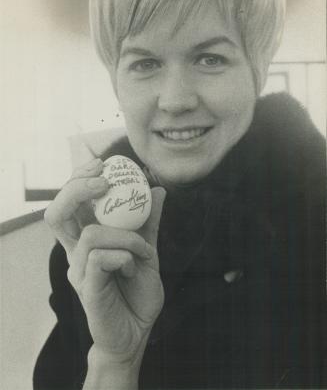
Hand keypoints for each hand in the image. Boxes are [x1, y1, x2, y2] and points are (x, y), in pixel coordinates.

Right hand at [44, 158, 165, 368]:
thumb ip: (149, 222)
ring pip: (89, 235)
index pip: (69, 202)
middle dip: (76, 189)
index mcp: (86, 238)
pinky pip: (101, 258)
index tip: (101, 164)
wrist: (139, 331)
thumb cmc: (137, 291)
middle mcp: (76, 252)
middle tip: (102, 182)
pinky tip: (134, 267)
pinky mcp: (87, 289)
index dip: (78, 178)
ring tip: (142, 250)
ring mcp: (79, 271)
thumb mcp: (147, 250)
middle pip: (57, 213)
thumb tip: (158, 189)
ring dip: (125, 236)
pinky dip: (125, 255)